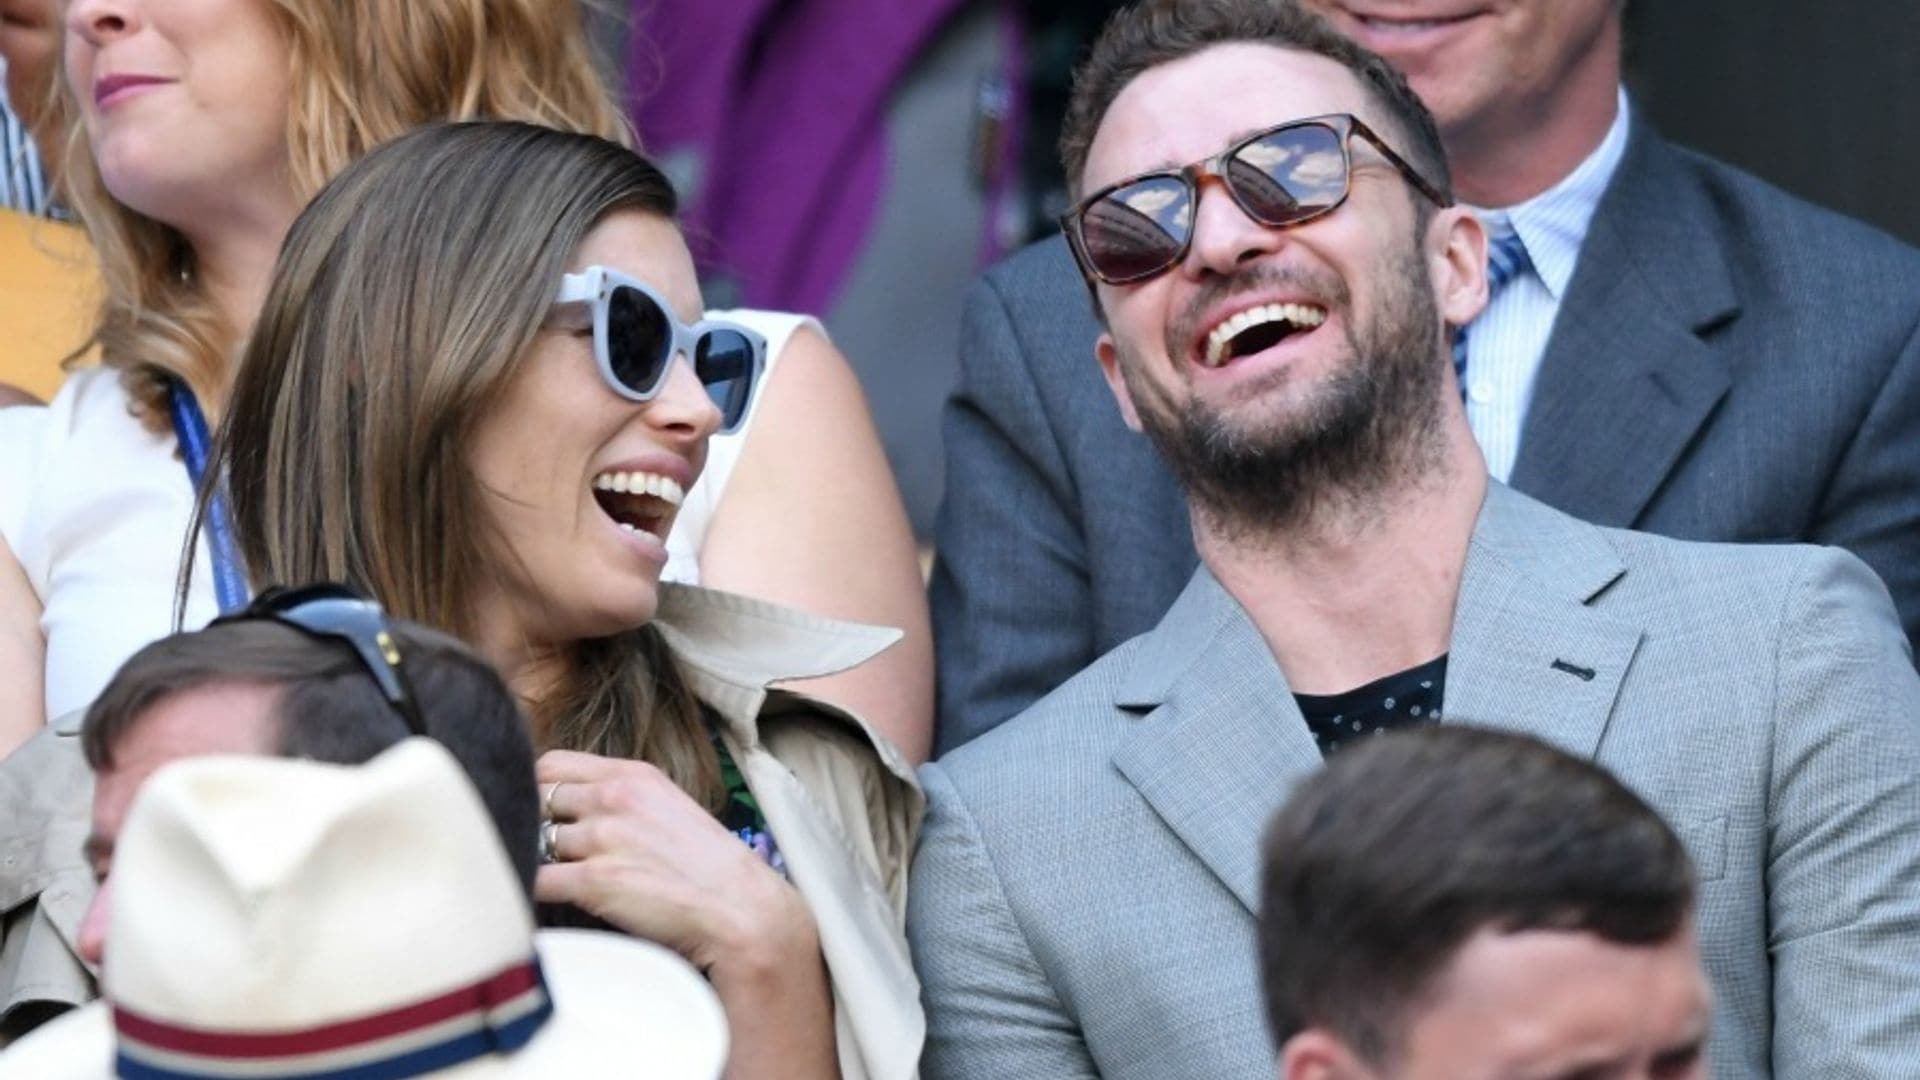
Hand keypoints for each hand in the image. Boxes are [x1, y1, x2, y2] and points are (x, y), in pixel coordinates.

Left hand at [534, 749, 817, 978]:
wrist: (739, 909)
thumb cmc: (707, 867)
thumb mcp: (668, 808)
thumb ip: (622, 799)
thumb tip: (571, 809)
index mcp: (634, 775)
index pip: (552, 764)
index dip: (535, 789)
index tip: (536, 811)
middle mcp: (615, 797)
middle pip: (536, 799)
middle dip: (531, 824)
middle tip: (540, 850)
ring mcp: (604, 838)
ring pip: (535, 839)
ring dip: (539, 861)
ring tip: (554, 880)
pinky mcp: (595, 881)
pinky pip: (536, 879)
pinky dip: (529, 891)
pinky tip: (539, 901)